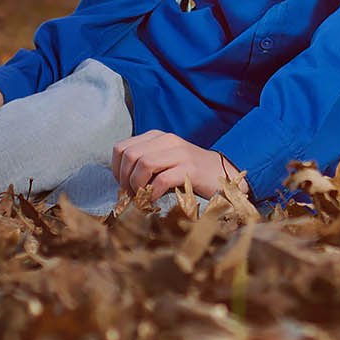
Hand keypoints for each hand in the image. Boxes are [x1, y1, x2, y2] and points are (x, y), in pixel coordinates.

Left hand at [111, 130, 244, 200]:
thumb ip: (145, 163)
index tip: (123, 185)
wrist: (222, 174)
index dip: (116, 169)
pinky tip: (153, 201)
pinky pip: (161, 180)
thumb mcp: (164, 161)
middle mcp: (167, 140)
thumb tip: (121, 181)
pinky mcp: (190, 169)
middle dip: (125, 179)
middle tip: (131, 195)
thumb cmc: (188, 172)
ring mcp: (180, 153)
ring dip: (137, 186)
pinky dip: (152, 194)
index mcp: (157, 137)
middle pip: (130, 155)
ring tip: (141, 198)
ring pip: (143, 164)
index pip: (121, 147)